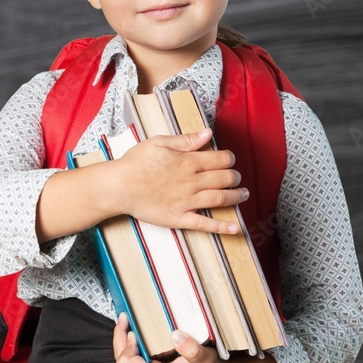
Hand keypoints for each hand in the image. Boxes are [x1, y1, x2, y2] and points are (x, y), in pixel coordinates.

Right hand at [108, 128, 246, 233]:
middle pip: (224, 179)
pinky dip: (222, 227)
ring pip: (220, 199)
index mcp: (187, 162)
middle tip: (236, 178)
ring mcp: (187, 201)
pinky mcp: (179, 218)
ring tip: (243, 195)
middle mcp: (191, 182)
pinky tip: (236, 228)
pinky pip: (205, 224)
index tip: (229, 160)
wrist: (118, 186)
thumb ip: (185, 140)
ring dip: (236, 197)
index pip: (220, 159)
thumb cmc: (135, 163)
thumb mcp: (159, 143)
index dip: (229, 159)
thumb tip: (207, 134)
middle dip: (235, 177)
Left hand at [111, 313, 224, 362]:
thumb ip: (192, 349)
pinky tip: (134, 339)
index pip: (127, 362)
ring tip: (128, 326)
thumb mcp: (205, 358)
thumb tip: (175, 335)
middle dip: (121, 339)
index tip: (134, 329)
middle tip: (124, 319)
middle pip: (121, 362)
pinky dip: (129, 352)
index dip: (127, 344)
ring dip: (124, 345)